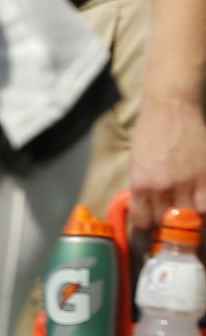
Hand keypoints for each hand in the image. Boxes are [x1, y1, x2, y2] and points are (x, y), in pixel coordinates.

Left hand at [128, 93, 205, 228]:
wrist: (170, 108)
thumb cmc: (150, 133)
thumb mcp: (137, 163)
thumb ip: (143, 188)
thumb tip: (149, 210)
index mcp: (141, 184)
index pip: (144, 221)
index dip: (150, 226)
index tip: (154, 227)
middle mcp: (163, 187)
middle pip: (168, 224)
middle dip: (170, 227)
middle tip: (173, 224)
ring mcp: (188, 182)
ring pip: (193, 219)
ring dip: (191, 220)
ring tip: (189, 215)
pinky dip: (205, 209)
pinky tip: (201, 205)